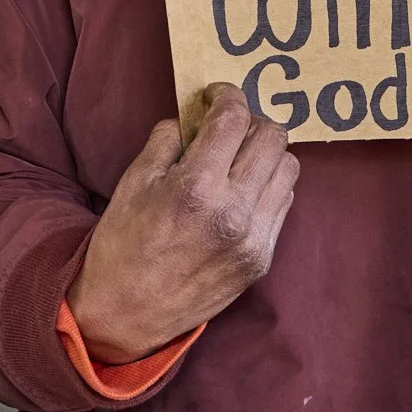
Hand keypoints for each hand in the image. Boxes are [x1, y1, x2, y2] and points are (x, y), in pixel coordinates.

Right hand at [66, 83, 299, 363]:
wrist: (126, 315)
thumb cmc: (122, 245)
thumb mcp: (133, 183)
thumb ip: (167, 141)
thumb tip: (193, 118)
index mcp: (196, 187)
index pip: (233, 118)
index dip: (227, 96)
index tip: (215, 95)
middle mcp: (234, 211)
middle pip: (272, 137)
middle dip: (250, 121)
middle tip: (228, 126)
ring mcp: (254, 238)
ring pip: (288, 168)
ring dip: (266, 153)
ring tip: (239, 158)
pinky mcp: (262, 259)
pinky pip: (284, 203)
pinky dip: (269, 185)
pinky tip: (243, 189)